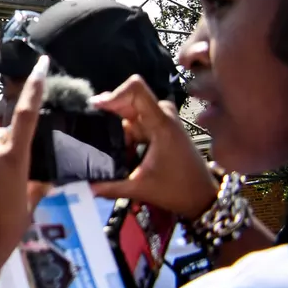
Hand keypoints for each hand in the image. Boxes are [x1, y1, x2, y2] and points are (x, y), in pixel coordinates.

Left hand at [0, 54, 48, 287]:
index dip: (34, 89)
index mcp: (13, 159)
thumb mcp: (26, 211)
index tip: (38, 66)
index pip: (26, 116)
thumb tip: (43, 179)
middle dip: (7, 152)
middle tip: (8, 182)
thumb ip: (34, 188)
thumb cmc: (2, 234)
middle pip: (1, 139)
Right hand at [89, 74, 217, 219]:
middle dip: (109, 113)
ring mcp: (164, 121)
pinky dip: (125, 132)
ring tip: (104, 143)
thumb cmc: (177, 190)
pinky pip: (137, 121)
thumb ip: (110, 187)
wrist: (204, 198)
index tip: (96, 109)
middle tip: (92, 130)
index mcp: (161, 124)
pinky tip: (118, 148)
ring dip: (117, 125)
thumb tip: (83, 187)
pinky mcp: (162, 128)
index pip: (136, 89)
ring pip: (131, 111)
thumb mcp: (141, 189)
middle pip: (129, 99)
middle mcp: (163, 116)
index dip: (113, 94)